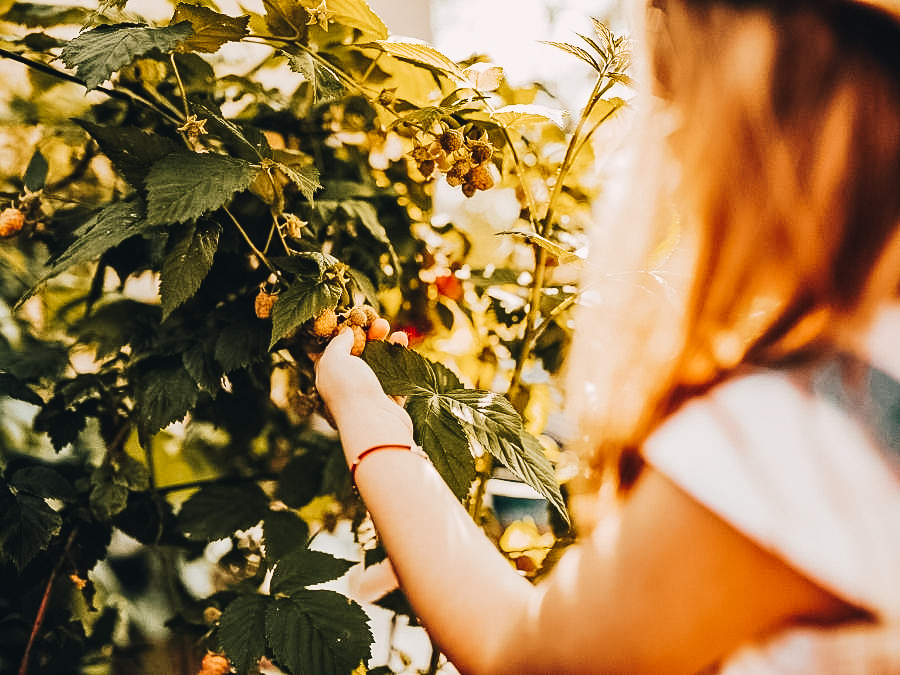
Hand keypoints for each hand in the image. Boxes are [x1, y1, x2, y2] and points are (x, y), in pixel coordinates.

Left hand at [315, 324, 413, 462]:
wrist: (374, 423)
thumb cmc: (349, 390)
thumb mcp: (334, 359)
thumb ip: (339, 343)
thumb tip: (346, 331)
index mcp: (329, 375)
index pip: (336, 350)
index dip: (347, 333)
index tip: (359, 319)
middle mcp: (347, 384)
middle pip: (360, 355)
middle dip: (371, 337)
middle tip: (382, 324)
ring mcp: (369, 393)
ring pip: (380, 364)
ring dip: (388, 346)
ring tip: (399, 334)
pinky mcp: (389, 401)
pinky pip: (397, 377)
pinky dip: (401, 361)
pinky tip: (404, 348)